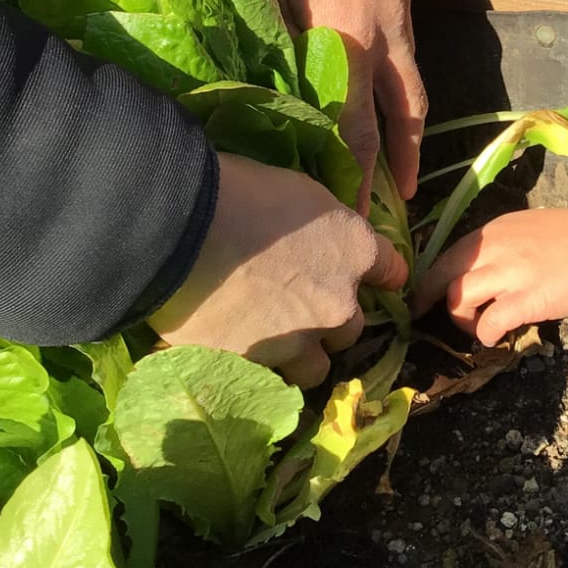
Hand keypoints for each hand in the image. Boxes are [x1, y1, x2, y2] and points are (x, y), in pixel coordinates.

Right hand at [151, 152, 407, 387]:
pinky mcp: (255, 366)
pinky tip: (234, 347)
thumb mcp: (297, 189)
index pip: (391, 270)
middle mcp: (337, 304)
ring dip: (301, 354)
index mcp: (354, 250)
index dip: (382, 274)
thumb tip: (316, 235)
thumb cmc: (239, 191)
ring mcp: (296, 342)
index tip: (378, 277)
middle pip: (351, 327)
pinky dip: (255, 365)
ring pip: (314, 366)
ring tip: (271, 339)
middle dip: (331, 318)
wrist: (177, 230)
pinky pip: (264, 378)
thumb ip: (321, 225)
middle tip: (300, 303)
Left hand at [237, 0, 426, 207]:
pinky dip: (401, 66)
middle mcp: (383, 28)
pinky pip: (408, 36)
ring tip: (399, 147)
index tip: (353, 214)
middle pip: (404, 111)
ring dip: (407, 117)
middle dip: (402, 160)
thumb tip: (274, 88)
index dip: (355, 176)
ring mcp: (400, 0)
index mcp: (343, 36)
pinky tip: (385, 66)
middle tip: (400, 199)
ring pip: (412, 73)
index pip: (355, 127)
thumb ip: (276, 42)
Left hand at [413, 155, 567, 344]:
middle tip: (421, 315)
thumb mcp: (534, 228)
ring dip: (460, 320)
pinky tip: (497, 339)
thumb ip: (507, 245)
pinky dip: (485, 336)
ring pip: (457, 300)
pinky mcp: (522, 301)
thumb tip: (493, 269)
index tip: (428, 289)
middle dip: (426, 297)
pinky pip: (486, 325)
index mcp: (495, 228)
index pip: (449, 251)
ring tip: (473, 329)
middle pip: (440, 274)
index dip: (433, 274)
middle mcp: (492, 247)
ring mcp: (506, 274)